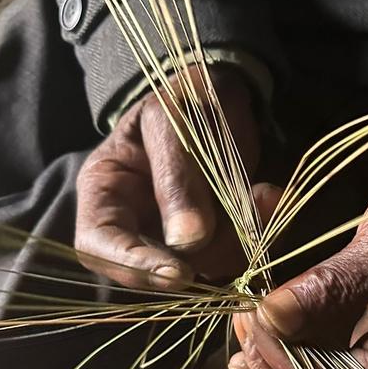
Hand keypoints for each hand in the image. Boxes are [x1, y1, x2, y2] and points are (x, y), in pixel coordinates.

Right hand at [75, 63, 267, 288]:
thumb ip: (176, 178)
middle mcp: (135, 224)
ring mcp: (176, 237)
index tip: (177, 273)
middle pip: (156, 268)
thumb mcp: (170, 121)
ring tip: (263, 195)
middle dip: (203, 253)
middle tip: (241, 222)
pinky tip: (269, 198)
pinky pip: (235, 253)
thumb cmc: (180, 99)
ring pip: (203, 266)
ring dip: (239, 240)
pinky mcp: (215, 240)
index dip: (132, 266)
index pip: (98, 245)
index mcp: (105, 193)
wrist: (218, 95)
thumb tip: (188, 241)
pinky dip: (257, 231)